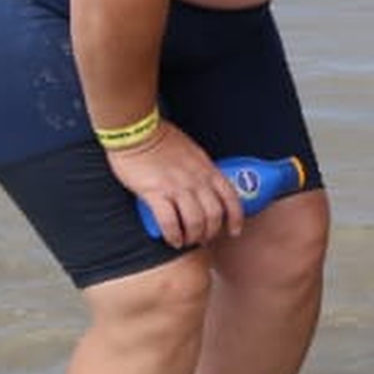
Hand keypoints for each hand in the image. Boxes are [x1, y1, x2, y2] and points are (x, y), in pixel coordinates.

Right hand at [102, 124, 243, 248]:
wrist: (137, 132)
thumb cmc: (162, 139)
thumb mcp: (193, 152)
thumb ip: (201, 169)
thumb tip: (205, 186)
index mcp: (208, 169)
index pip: (231, 198)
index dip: (236, 218)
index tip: (234, 231)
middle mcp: (196, 180)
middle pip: (214, 215)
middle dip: (211, 233)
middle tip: (203, 239)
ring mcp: (177, 187)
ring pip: (195, 222)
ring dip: (193, 237)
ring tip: (187, 241)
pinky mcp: (155, 193)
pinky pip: (169, 222)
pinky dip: (173, 235)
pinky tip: (172, 240)